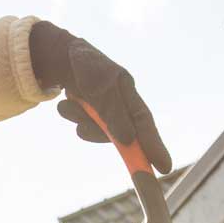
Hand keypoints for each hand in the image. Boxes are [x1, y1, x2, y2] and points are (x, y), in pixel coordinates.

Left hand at [28, 21, 172, 173]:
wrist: (59, 54)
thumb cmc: (84, 65)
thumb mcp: (99, 85)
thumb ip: (113, 112)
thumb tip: (128, 140)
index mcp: (128, 91)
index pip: (145, 123)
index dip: (155, 146)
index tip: (164, 168)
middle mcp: (120, 104)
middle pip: (122, 133)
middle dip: (107, 137)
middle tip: (101, 143)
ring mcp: (104, 110)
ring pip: (98, 131)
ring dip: (83, 122)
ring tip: (71, 102)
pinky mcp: (88, 114)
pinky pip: (83, 127)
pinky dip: (74, 118)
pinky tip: (68, 102)